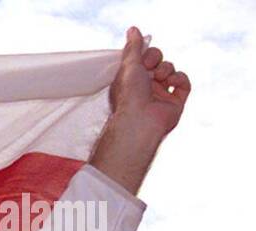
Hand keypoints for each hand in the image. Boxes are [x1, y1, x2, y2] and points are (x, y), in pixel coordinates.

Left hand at [89, 27, 190, 194]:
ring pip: (171, 69)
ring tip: (159, 78)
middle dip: (156, 59)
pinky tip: (172, 82)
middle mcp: (145, 86)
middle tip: (150, 68)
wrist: (140, 120)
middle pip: (158, 60)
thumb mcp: (128, 65)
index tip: (143, 59)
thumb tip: (133, 29)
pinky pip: (184, 82)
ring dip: (167, 69)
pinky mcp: (175, 101)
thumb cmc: (129, 95)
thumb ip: (133, 47)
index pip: (143, 57)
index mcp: (132, 78)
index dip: (146, 53)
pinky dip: (180, 79)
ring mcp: (160, 93)